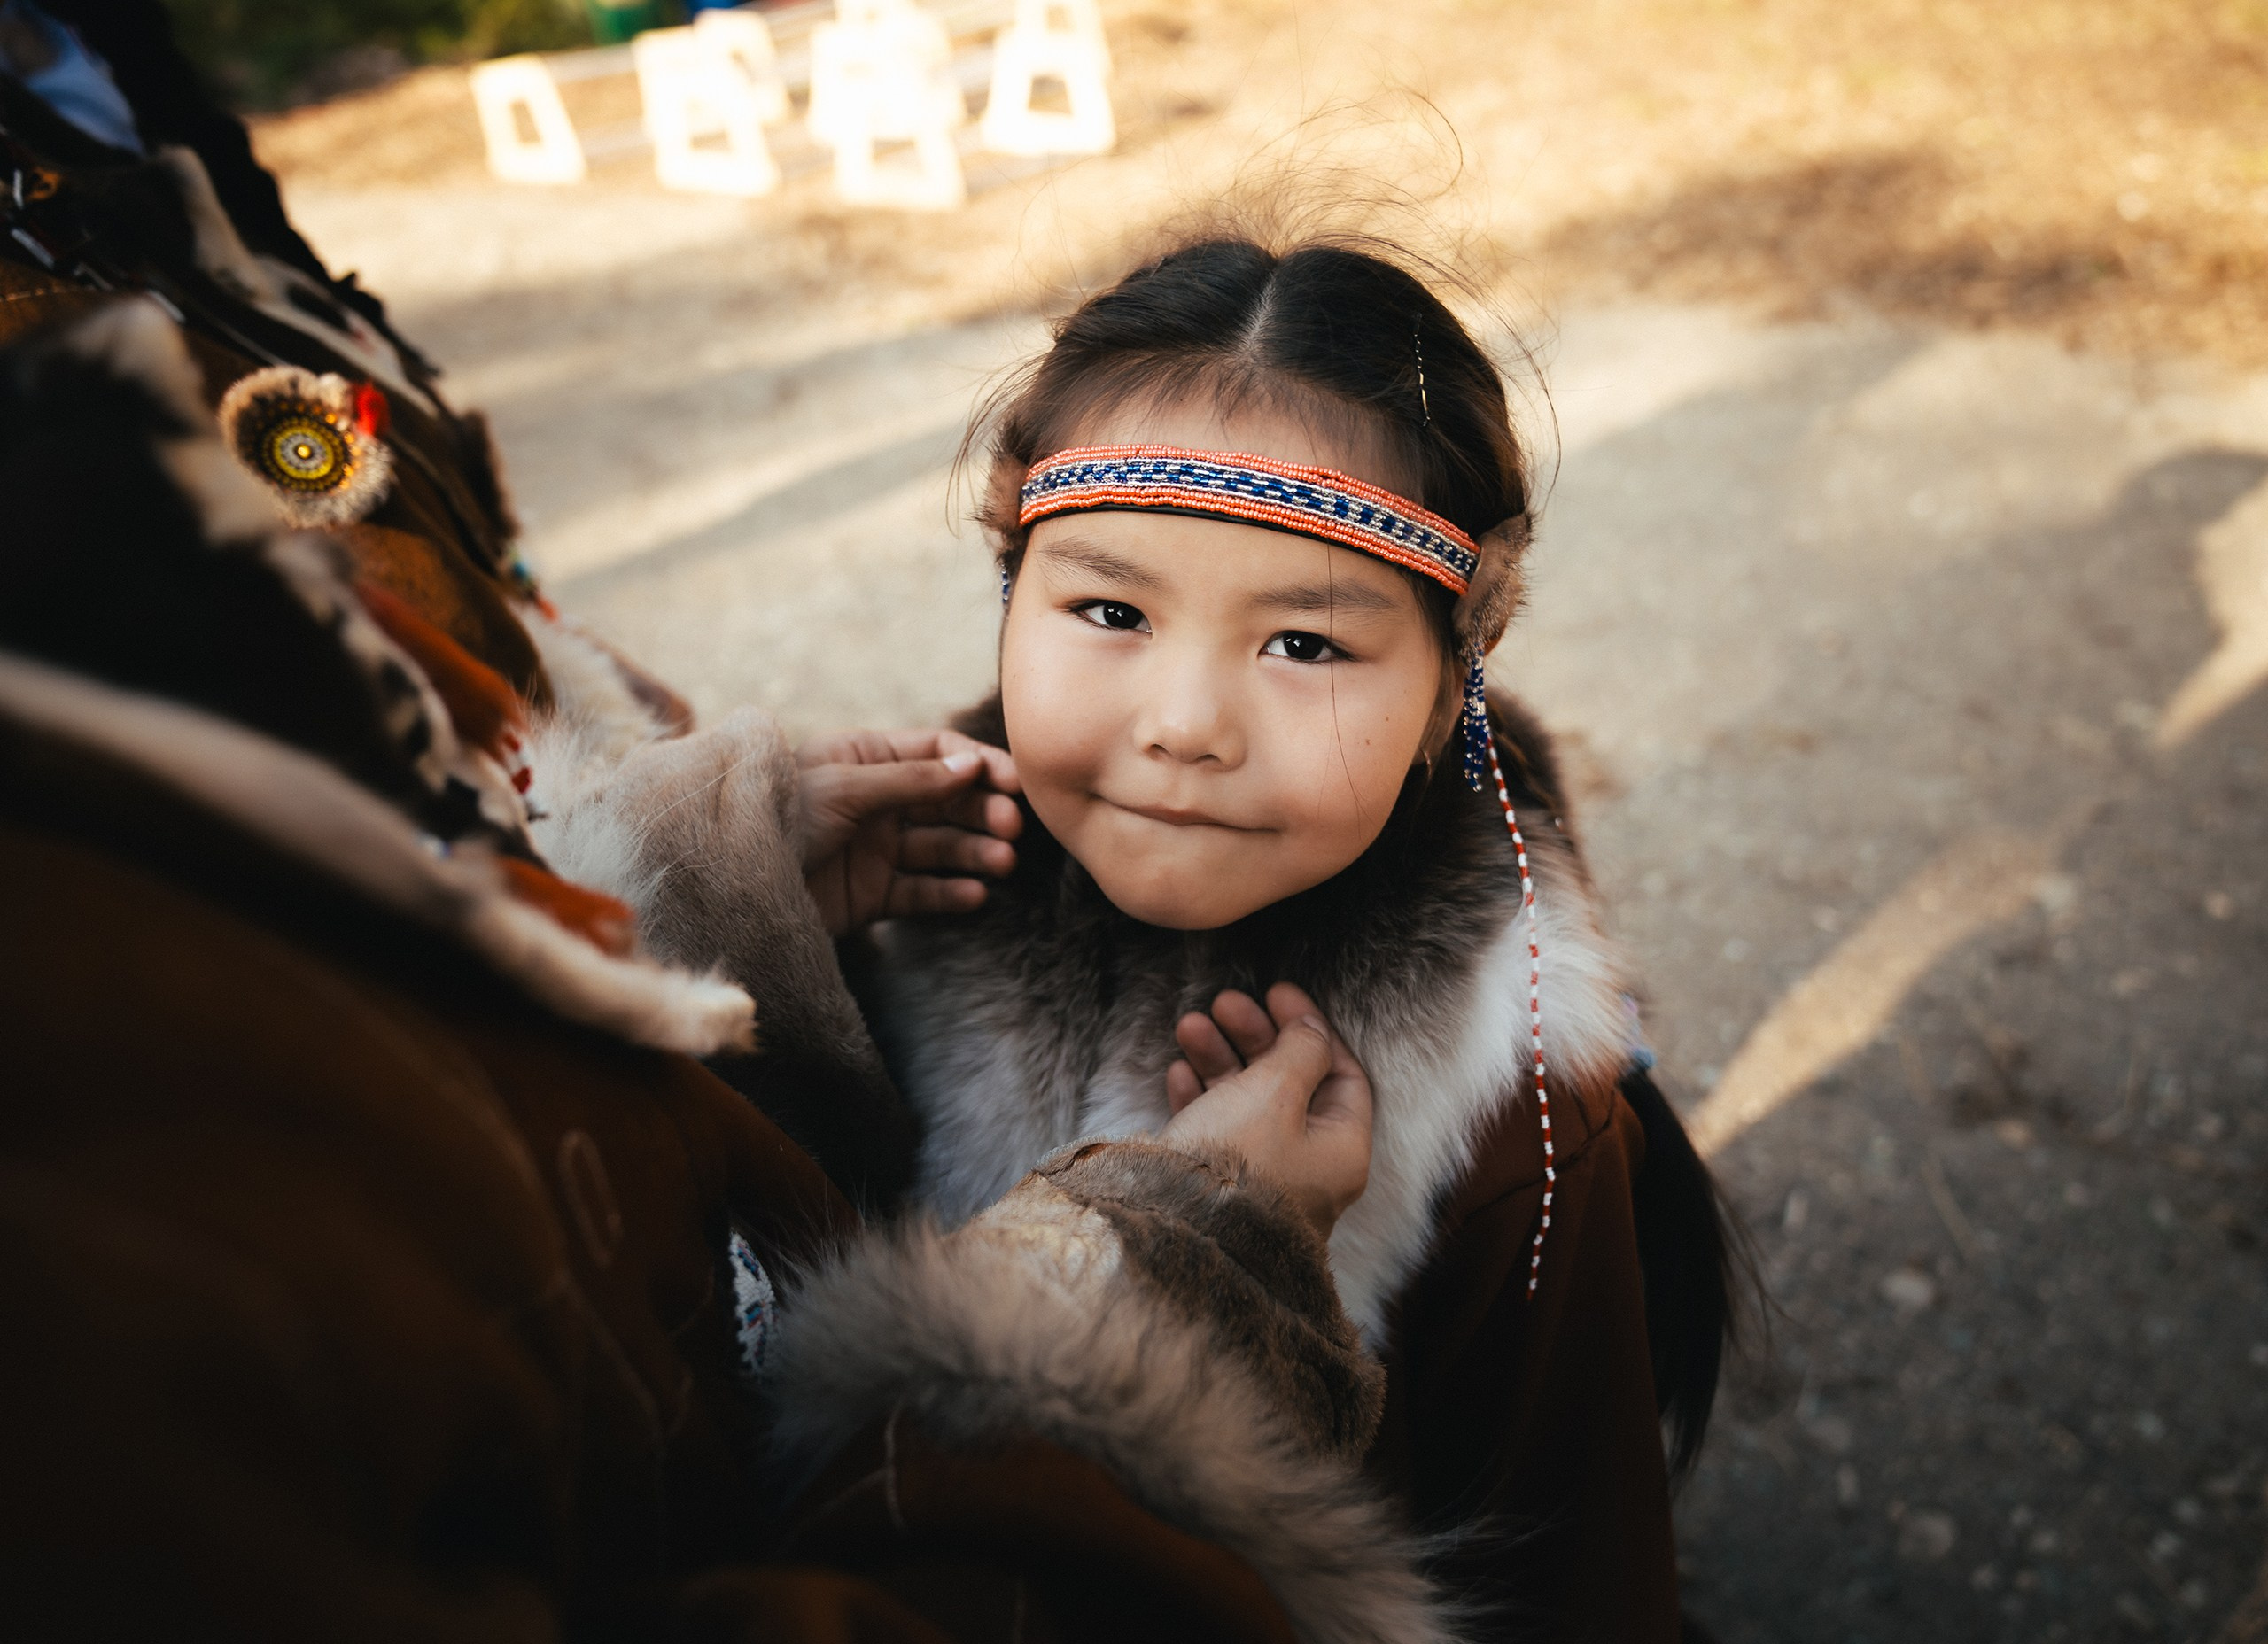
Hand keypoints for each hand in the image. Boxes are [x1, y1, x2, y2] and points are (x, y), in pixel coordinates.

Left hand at [797, 728, 1022, 936]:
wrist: (732, 882)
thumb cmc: (780, 817)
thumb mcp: (845, 787)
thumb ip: (910, 779)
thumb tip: (971, 766)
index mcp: (864, 758)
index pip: (936, 752)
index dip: (978, 764)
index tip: (1012, 783)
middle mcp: (876, 800)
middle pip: (947, 801)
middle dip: (981, 812)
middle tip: (1010, 827)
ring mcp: (875, 848)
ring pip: (940, 847)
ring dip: (974, 853)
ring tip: (1001, 863)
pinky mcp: (872, 893)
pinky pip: (921, 891)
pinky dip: (949, 893)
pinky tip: (973, 896)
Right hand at [1161, 983, 1374, 1237]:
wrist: (1181, 1240)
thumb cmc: (1240, 1164)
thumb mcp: (1276, 1092)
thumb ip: (1300, 1051)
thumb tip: (1313, 1030)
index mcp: (1341, 1149)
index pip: (1342, 1074)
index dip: (1311, 1027)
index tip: (1276, 993)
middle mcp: (1309, 1168)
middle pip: (1291, 1084)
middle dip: (1256, 1037)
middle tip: (1224, 1003)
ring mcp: (1264, 1181)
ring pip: (1248, 1103)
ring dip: (1221, 1059)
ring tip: (1189, 1026)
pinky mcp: (1223, 1190)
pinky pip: (1217, 1132)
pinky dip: (1201, 1097)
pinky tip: (1177, 1072)